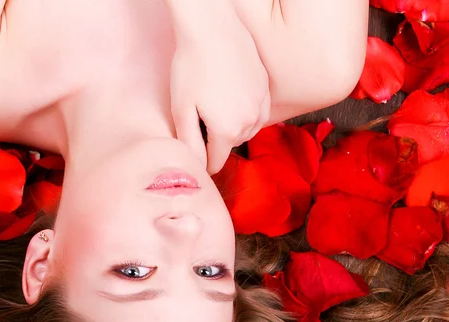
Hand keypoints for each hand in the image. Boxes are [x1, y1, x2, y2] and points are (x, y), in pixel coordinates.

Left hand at [169, 12, 270, 174]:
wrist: (212, 27)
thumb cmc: (191, 66)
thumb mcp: (181, 110)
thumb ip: (190, 144)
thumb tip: (197, 166)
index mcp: (227, 132)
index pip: (216, 164)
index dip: (202, 158)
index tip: (193, 144)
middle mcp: (249, 123)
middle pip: (230, 146)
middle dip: (216, 138)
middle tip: (201, 114)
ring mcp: (261, 106)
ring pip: (245, 130)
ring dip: (232, 124)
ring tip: (215, 102)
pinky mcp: (266, 90)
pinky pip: (256, 113)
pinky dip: (244, 110)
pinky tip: (231, 94)